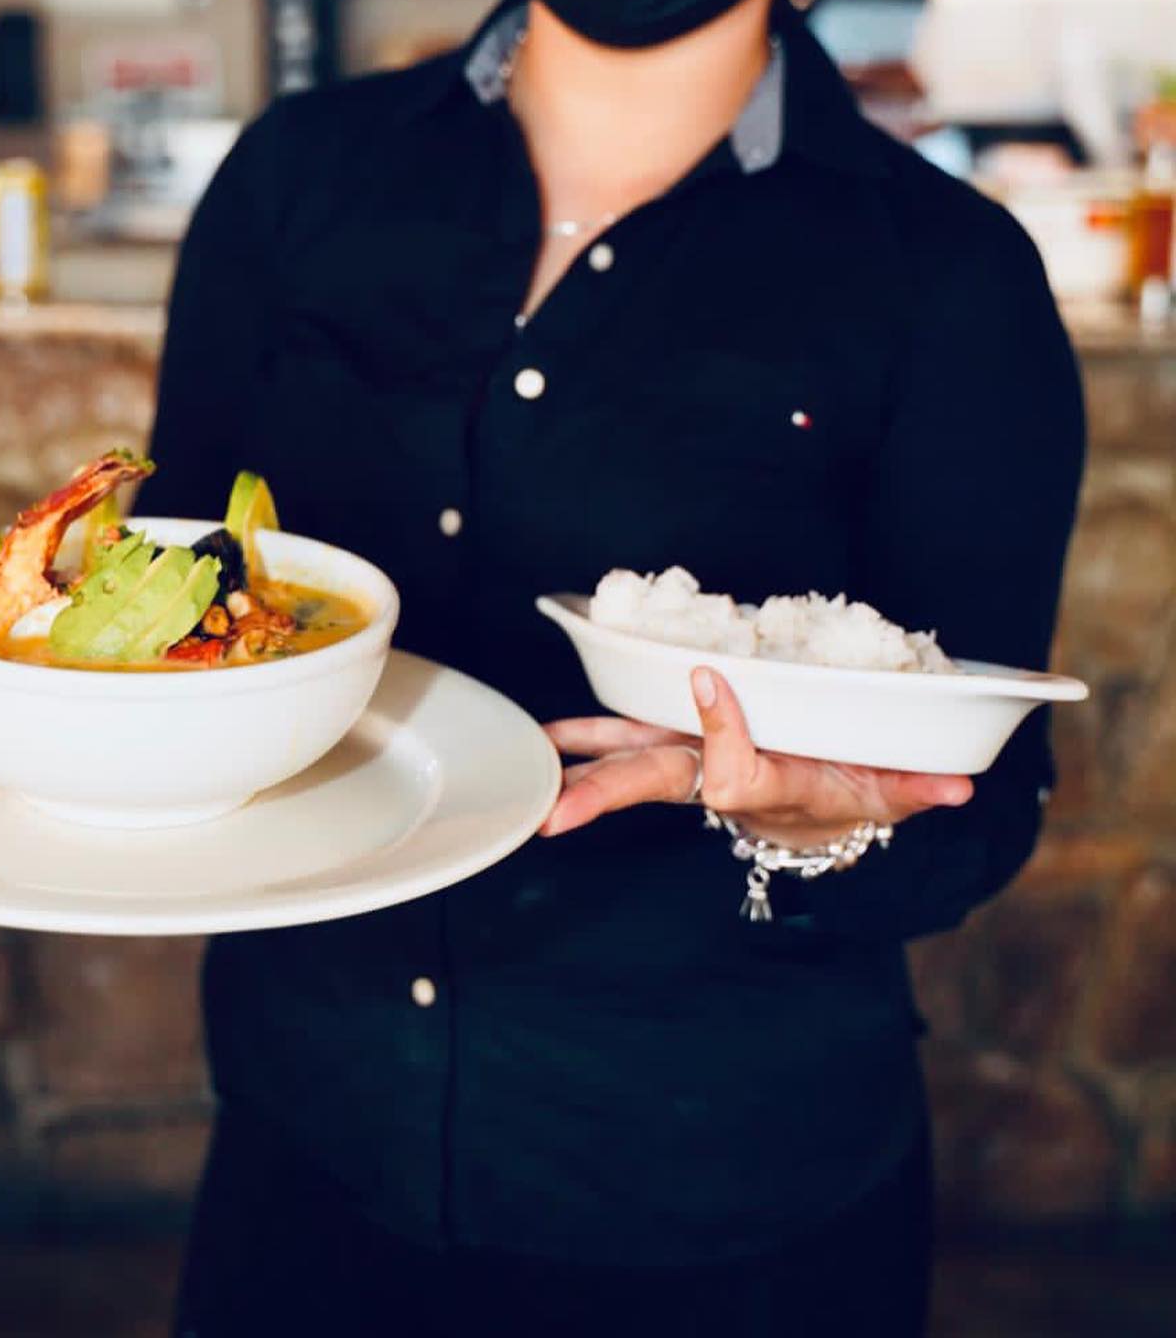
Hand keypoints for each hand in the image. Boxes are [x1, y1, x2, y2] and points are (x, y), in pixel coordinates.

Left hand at [541, 666, 972, 845]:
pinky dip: (592, 734)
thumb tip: (963, 789)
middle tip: (555, 819)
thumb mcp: (886, 793)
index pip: (735, 770)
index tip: (710, 679)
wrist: (816, 818)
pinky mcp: (679, 745)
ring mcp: (692, 762)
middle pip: (656, 784)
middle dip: (605, 797)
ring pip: (630, 763)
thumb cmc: (850, 795)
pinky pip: (628, 740)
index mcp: (768, 787)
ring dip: (580, 768)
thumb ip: (917, 788)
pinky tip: (553, 734)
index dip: (721, 730)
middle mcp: (718, 778)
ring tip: (535, 765)